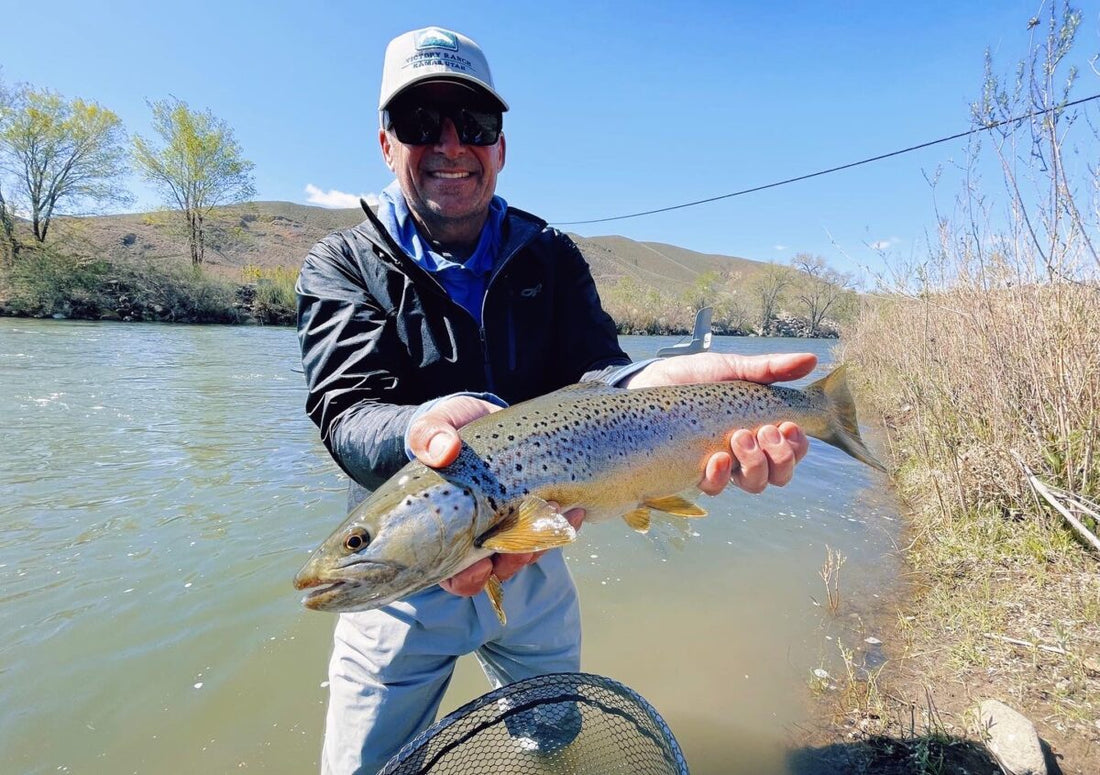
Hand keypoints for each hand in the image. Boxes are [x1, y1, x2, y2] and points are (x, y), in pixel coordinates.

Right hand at [407, 397, 582, 596]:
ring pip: (527, 552)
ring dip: (543, 541)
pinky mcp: (533, 509)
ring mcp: (507, 524)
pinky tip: (574, 509)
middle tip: (530, 539)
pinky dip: (564, 523)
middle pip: (496, 569)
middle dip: (516, 559)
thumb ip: (429, 437)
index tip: (481, 566)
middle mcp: (476, 535)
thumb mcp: (432, 428)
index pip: (451, 573)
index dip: (466, 578)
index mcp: (445, 529)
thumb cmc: (446, 430)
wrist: (478, 415)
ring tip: (555, 511)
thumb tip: (444, 450)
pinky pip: (551, 529)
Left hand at [624, 351, 814, 494]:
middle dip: (780, 458)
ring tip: (738, 438)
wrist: (646, 381)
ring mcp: (719, 463)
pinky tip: (715, 458)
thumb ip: (769, 369)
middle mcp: (743, 452)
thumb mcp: (731, 368)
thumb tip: (812, 359)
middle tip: (764, 431)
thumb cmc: (692, 377)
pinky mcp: (691, 471)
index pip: (792, 451)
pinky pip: (714, 487)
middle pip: (779, 475)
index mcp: (759, 428)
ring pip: (752, 484)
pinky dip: (720, 476)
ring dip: (754, 466)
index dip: (797, 447)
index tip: (789, 426)